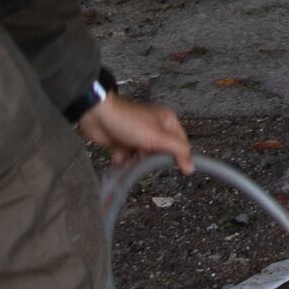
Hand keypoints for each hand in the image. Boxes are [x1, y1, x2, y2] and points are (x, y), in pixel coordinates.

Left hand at [78, 90, 193, 174]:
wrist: (97, 117)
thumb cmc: (127, 120)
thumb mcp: (158, 136)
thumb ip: (177, 150)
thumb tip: (191, 166)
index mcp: (167, 122)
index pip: (181, 144)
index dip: (179, 157)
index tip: (180, 171)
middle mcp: (154, 128)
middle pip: (161, 154)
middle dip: (151, 159)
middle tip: (145, 156)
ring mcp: (139, 136)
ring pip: (144, 159)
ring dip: (136, 162)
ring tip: (129, 155)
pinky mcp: (124, 143)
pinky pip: (129, 160)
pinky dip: (123, 161)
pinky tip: (118, 154)